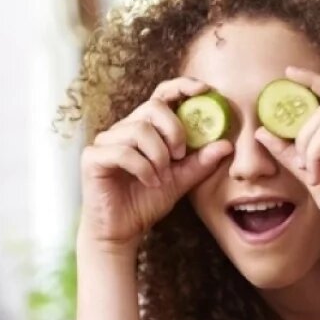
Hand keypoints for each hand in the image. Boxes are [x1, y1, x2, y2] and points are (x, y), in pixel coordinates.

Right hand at [80, 77, 232, 251]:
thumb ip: (200, 163)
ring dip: (158, 155)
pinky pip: (123, 151)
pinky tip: (149, 182)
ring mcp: (106, 141)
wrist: (121, 232)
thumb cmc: (145, 202)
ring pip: (139, 129)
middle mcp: (124, 129)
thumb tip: (226, 144)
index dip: (182, 86)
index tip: (204, 90)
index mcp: (145, 129)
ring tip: (161, 177)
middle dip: (174, 131)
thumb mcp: (181, 181)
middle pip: (153, 108)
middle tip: (180, 156)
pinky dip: (142, 168)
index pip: (161, 95)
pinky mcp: (93, 157)